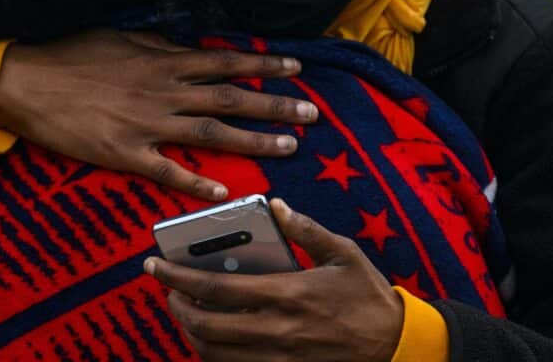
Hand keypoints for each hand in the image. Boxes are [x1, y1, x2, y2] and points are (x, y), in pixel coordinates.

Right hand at [0, 30, 317, 200]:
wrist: (26, 82)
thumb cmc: (70, 55)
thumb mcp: (120, 39)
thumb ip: (158, 48)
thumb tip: (188, 47)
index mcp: (164, 62)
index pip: (226, 62)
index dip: (264, 65)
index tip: (297, 68)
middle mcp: (164, 92)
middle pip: (232, 99)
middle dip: (276, 105)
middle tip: (313, 114)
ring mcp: (147, 125)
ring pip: (212, 134)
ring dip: (254, 141)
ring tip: (289, 148)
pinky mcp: (125, 153)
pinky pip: (167, 172)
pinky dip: (196, 184)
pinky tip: (223, 194)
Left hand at [145, 199, 404, 361]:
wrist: (397, 345)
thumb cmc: (369, 296)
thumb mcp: (343, 253)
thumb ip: (305, 229)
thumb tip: (275, 205)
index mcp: (289, 293)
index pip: (217, 286)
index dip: (178, 276)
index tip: (155, 265)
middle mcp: (278, 330)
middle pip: (206, 324)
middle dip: (175, 305)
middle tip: (166, 288)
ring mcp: (279, 357)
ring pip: (214, 352)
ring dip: (190, 332)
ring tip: (184, 310)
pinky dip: (213, 354)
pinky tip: (210, 337)